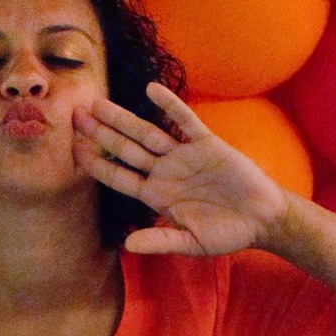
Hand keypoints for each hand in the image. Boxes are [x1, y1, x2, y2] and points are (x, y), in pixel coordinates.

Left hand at [75, 83, 288, 256]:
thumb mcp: (191, 243)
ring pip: (147, 133)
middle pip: (126, 149)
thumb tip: (127, 246)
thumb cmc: (226, 233)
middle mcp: (164, 172)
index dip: (96, 165)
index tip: (74, 151)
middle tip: (75, 116)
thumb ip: (160, 241)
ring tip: (99, 104)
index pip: (118, 176)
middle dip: (100, 134)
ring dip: (123, 119)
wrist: (262, 219)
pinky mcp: (206, 144)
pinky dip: (170, 105)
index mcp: (156, 195)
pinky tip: (151, 90)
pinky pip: (185, 121)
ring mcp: (183, 156)